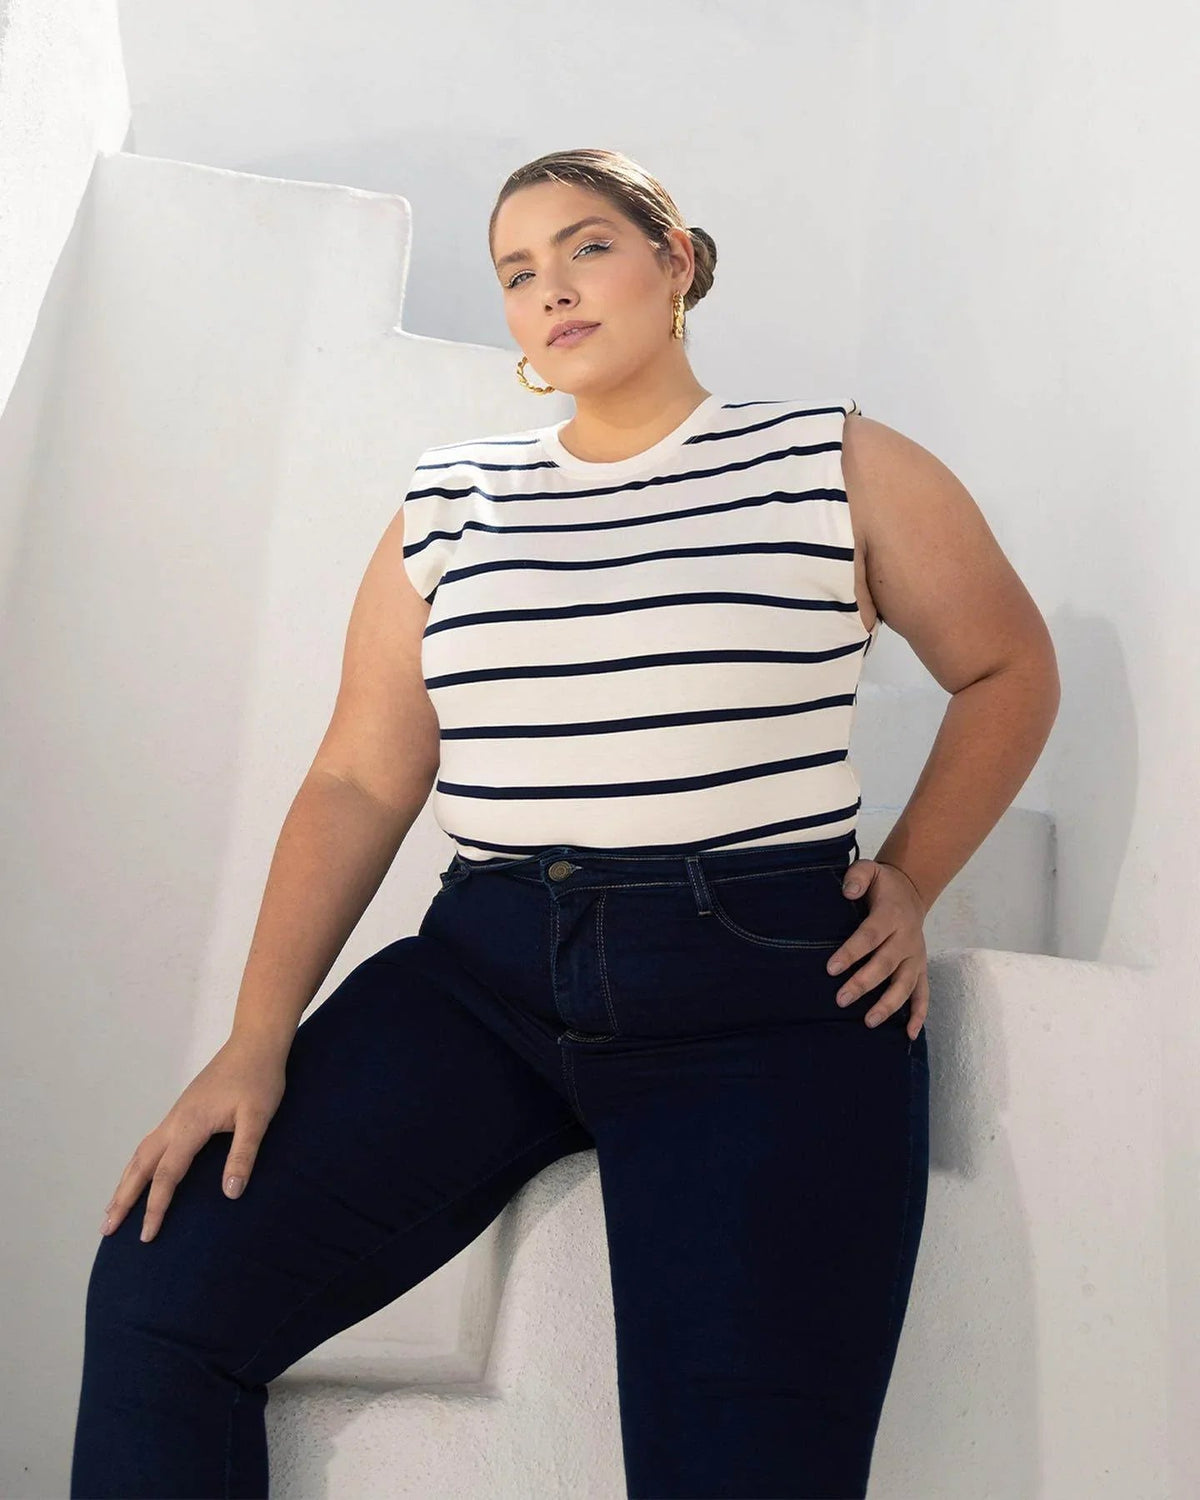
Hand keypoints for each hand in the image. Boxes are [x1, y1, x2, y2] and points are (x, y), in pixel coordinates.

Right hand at [99, 1034, 287, 1243]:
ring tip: (112, 1209)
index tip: (146, 1236)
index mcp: (190, 1125)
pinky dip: (138, 1165)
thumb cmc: (259, 1079)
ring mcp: (176, 1115)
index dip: (155, 1208)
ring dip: (125, 1182)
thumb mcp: (259, 1118)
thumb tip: (230, 1194)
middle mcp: (175, 1121)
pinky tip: (139, 1174)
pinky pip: (150, 1143)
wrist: (255, 1043)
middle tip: (106, 1230)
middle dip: (123, 1199)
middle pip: (140, 1166)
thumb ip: (243, 1154)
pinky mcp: (182, 1111)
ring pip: (141, 1153)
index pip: (166, 1176)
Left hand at [826, 859, 929, 1039]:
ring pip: (906, 984)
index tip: (831, 968)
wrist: (910, 891)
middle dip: (864, 983)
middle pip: (886, 964)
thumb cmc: (882, 885)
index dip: (851, 952)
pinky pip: (923, 994)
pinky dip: (919, 1015)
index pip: (869, 936)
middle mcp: (906, 939)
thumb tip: (847, 892)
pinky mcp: (921, 968)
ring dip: (889, 1004)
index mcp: (891, 915)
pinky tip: (909, 1035)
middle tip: (841, 999)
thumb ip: (857, 877)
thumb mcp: (869, 870)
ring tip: (868, 1021)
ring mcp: (916, 956)